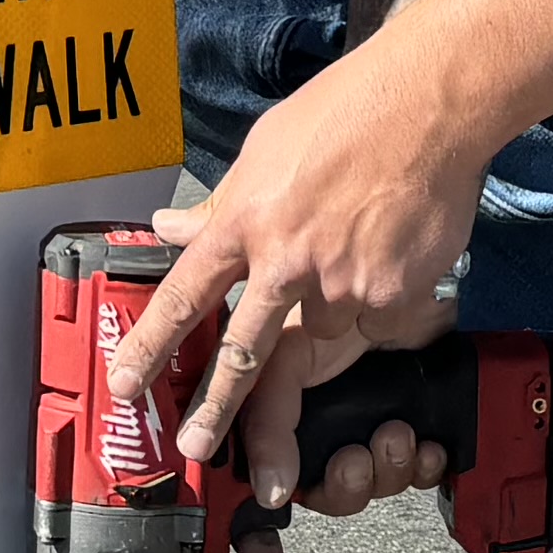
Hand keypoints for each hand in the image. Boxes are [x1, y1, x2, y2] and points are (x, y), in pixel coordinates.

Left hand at [124, 36, 493, 544]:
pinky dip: (380, 293)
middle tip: (196, 447)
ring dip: (329, 309)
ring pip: (322, 328)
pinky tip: (394, 242)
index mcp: (245, 221)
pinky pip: (376, 315)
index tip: (124, 383)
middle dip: (215, 408)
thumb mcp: (266, 147)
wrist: (428, 104)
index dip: (150, 345)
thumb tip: (172, 226)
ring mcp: (340, 283)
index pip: (184, 296)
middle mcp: (285, 260)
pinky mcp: (389, 295)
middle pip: (241, 351)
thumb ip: (221, 201)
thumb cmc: (346, 111)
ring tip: (353, 248)